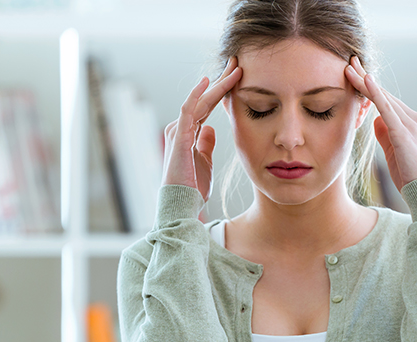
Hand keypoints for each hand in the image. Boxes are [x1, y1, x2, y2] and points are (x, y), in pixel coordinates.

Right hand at [162, 56, 241, 200]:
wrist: (184, 204)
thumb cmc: (193, 187)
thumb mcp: (204, 161)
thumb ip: (205, 143)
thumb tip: (210, 128)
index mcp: (189, 133)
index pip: (207, 106)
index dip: (222, 91)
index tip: (238, 77)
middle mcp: (182, 128)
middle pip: (205, 99)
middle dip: (222, 81)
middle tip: (238, 63)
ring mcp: (179, 130)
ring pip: (200, 100)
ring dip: (218, 84)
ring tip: (234, 68)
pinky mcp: (179, 136)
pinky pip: (188, 110)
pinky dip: (196, 94)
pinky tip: (207, 81)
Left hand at [344, 55, 416, 191]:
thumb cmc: (411, 176)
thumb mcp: (394, 151)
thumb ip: (385, 134)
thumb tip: (374, 119)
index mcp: (412, 123)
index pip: (387, 100)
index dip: (370, 87)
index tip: (355, 75)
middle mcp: (414, 118)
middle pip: (385, 94)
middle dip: (365, 78)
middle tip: (349, 62)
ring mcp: (412, 124)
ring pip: (384, 98)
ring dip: (365, 82)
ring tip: (349, 69)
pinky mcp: (405, 133)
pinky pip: (388, 109)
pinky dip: (376, 94)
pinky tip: (366, 81)